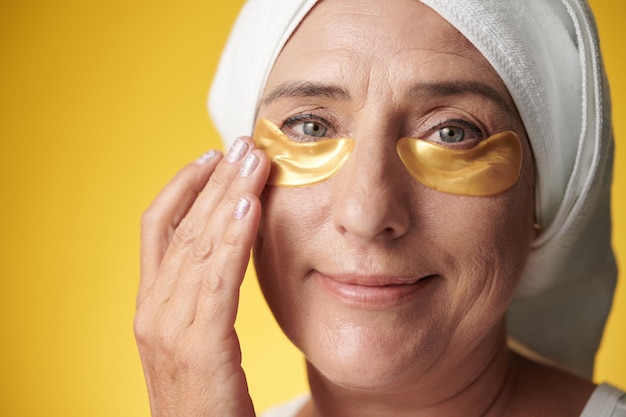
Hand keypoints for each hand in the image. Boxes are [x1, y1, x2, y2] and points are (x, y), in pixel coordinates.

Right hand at [134, 137, 268, 416]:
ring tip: (254, 160)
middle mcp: (153, 310)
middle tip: (243, 142)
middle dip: (213, 181)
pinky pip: (217, 281)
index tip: (210, 157)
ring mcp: (168, 329)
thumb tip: (228, 256)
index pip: (159, 229)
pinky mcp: (197, 348)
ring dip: (228, 197)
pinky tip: (250, 207)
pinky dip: (232, 240)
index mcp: (152, 306)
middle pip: (183, 227)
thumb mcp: (199, 340)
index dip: (182, 187)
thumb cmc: (207, 400)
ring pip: (198, 245)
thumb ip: (205, 300)